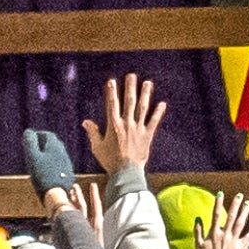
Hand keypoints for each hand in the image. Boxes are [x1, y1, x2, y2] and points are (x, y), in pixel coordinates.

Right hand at [88, 74, 166, 190]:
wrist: (126, 172)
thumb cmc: (110, 161)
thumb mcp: (97, 147)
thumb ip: (92, 132)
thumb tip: (86, 122)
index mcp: (113, 125)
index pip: (112, 104)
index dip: (112, 92)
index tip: (112, 81)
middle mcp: (126, 124)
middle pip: (129, 102)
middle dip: (130, 87)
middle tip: (132, 76)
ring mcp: (138, 129)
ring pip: (142, 108)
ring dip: (145, 95)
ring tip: (148, 83)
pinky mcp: (147, 136)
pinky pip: (154, 122)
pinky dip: (158, 113)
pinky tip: (162, 103)